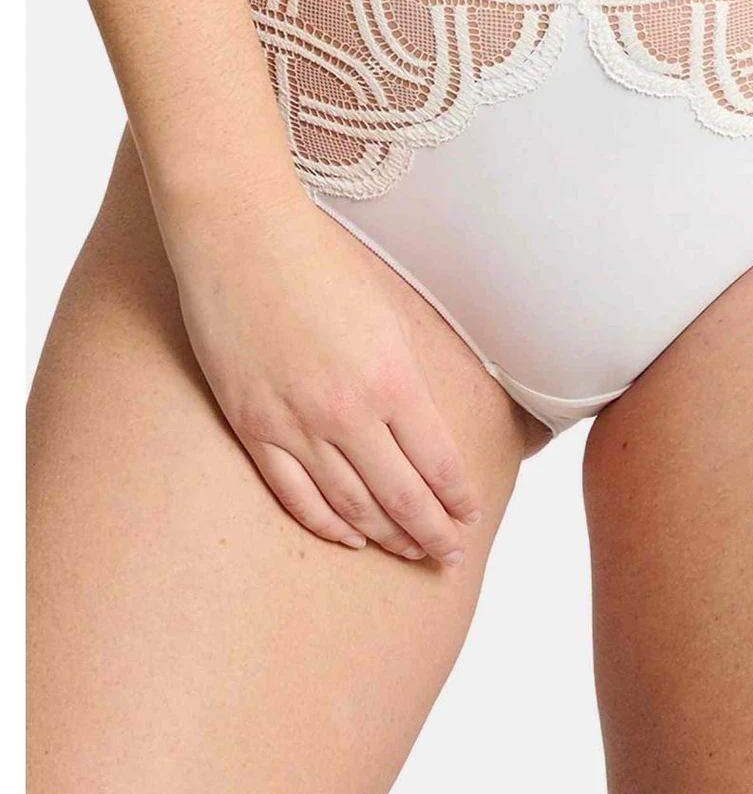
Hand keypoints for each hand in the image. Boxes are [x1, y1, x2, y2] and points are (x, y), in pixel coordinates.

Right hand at [163, 180, 481, 563]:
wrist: (241, 237)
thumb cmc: (321, 262)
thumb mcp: (388, 313)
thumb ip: (405, 375)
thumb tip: (426, 421)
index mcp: (392, 379)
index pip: (438, 463)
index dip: (457, 500)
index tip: (470, 517)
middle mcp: (348, 412)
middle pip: (402, 497)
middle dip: (432, 534)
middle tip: (450, 556)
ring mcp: (295, 424)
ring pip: (351, 505)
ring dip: (386, 536)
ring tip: (409, 553)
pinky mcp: (252, 426)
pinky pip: (294, 494)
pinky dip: (326, 523)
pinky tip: (349, 537)